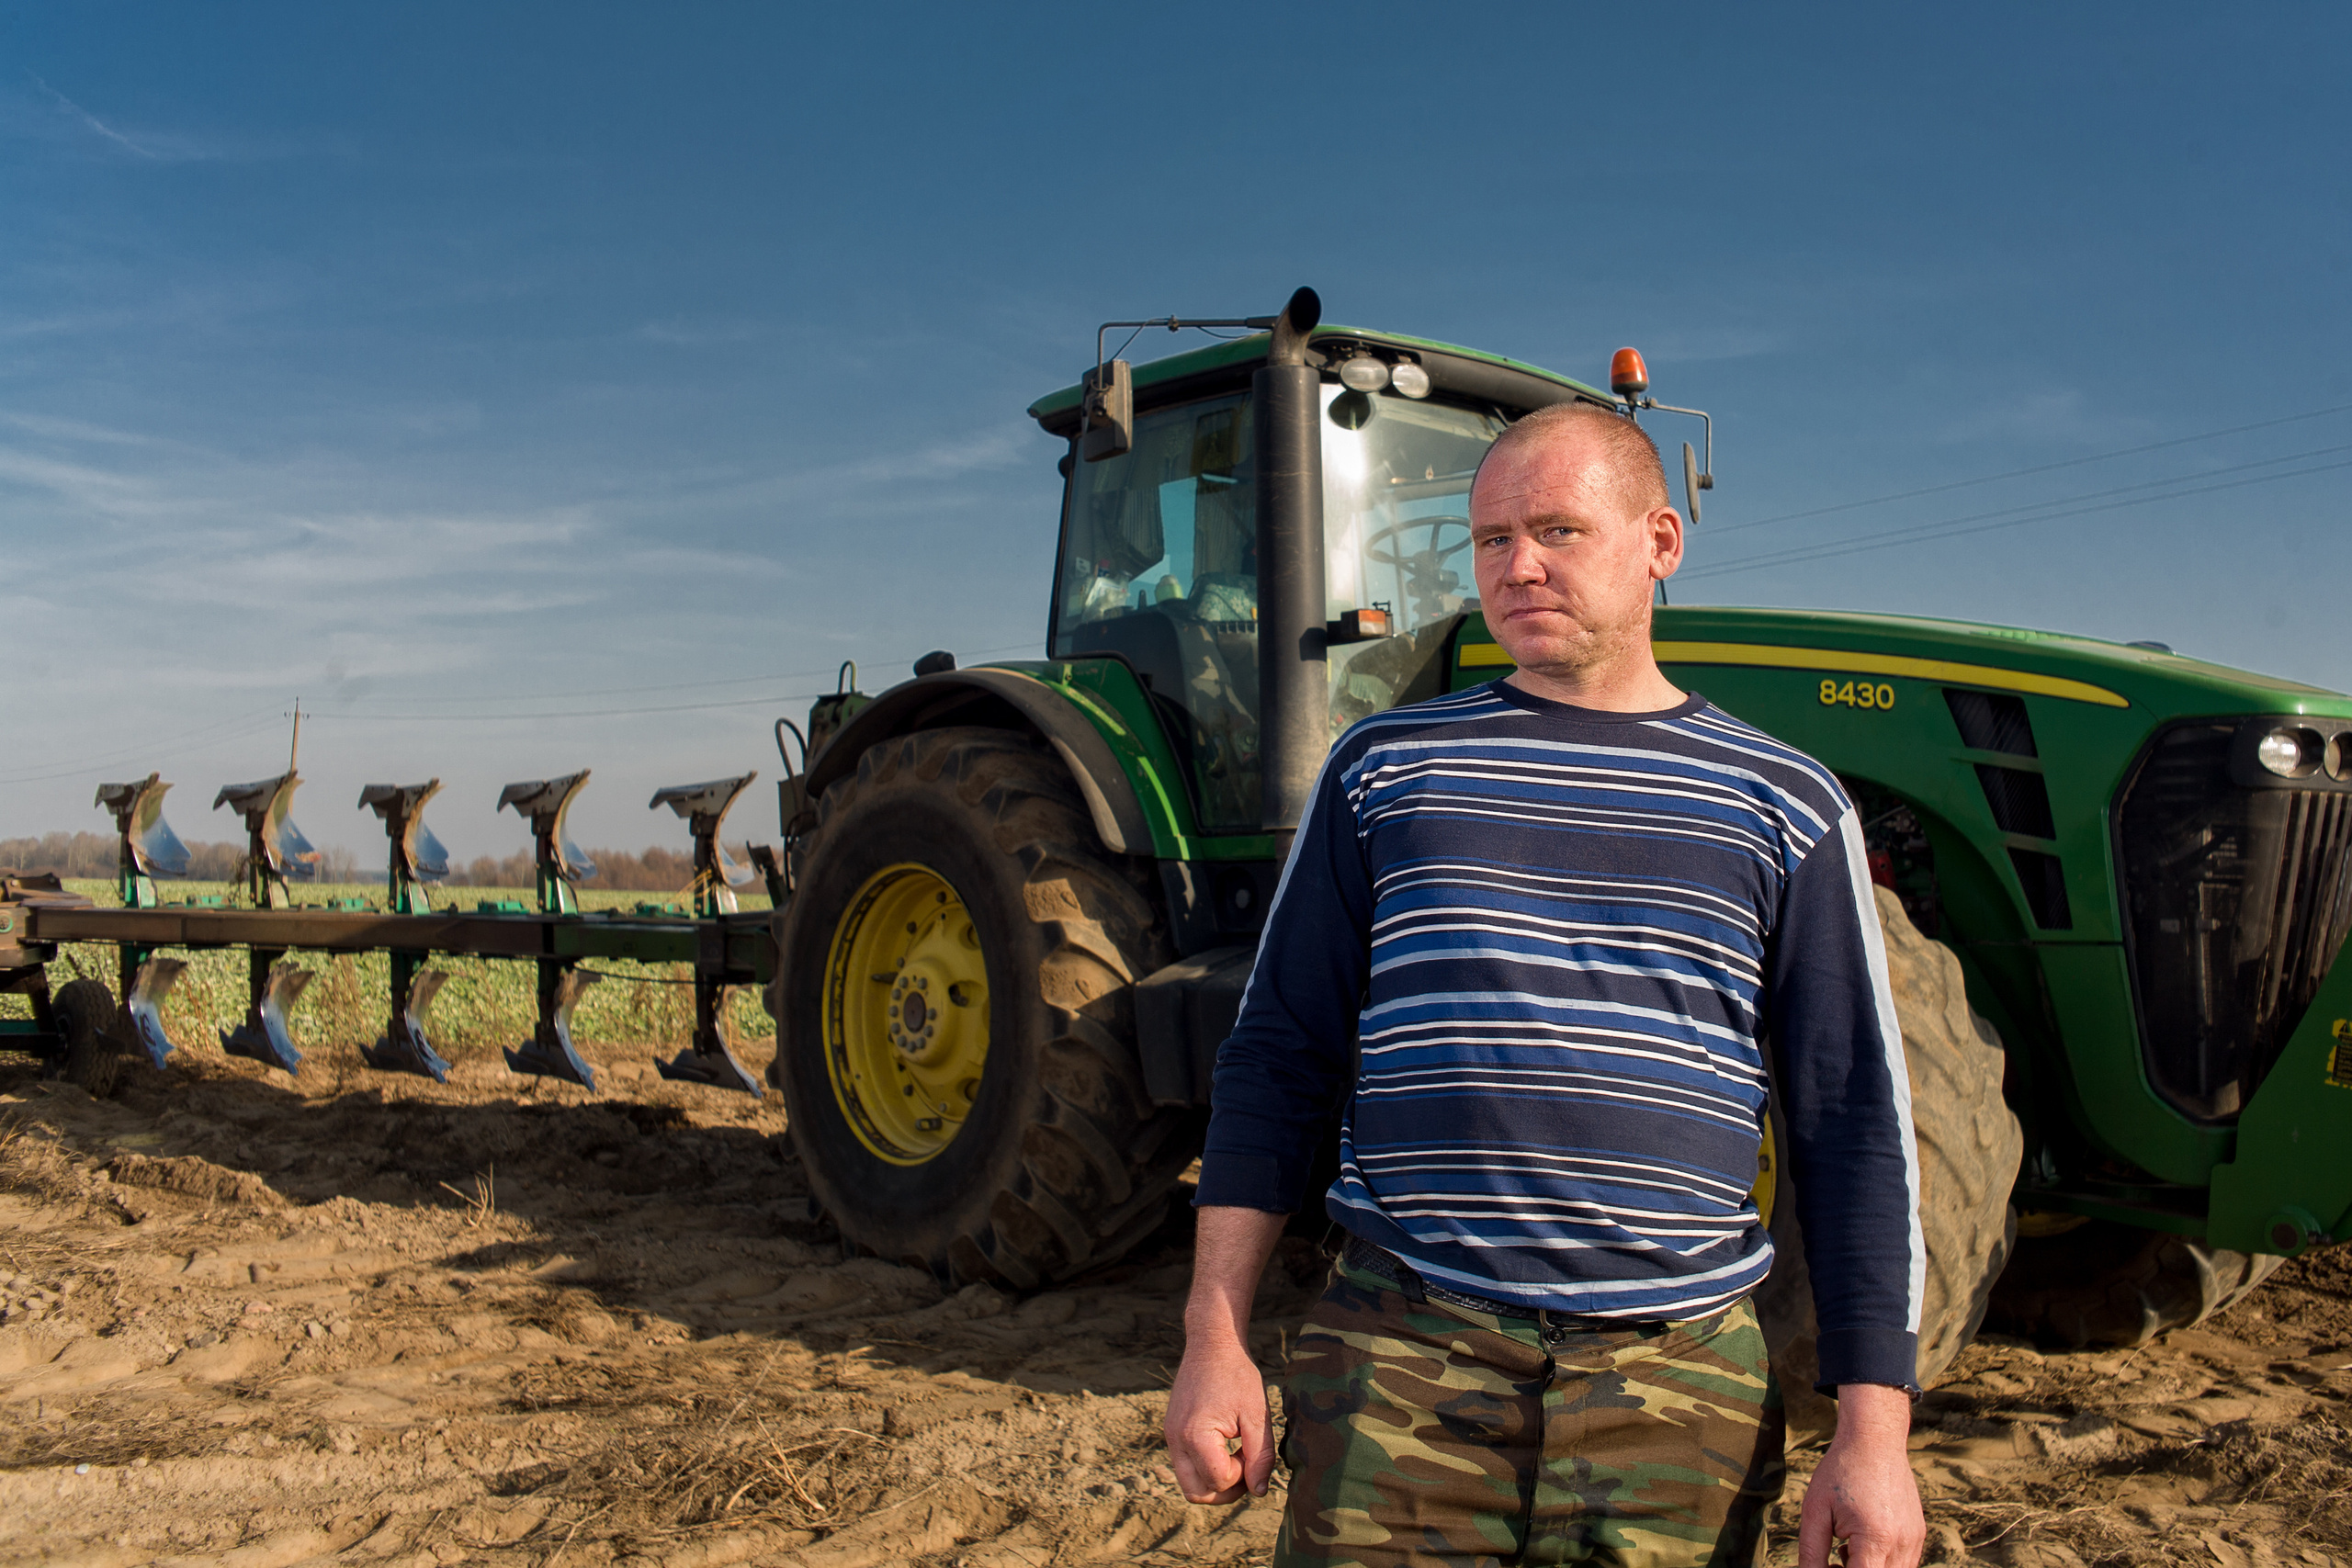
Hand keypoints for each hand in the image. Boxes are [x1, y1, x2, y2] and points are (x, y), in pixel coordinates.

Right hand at [1164, 1330, 1274, 1503]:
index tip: (1252, 1450)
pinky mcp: (1172, 1430)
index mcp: (1195, 1435)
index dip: (1242, 1476)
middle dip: (1225, 1490)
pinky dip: (1205, 1466)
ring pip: (1188, 1483)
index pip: (1218, 1481)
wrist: (1212, 1343)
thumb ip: (1260, 1457)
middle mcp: (1176, 1440)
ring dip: (1214, 1480)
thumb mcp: (1256, 1415)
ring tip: (1236, 1456)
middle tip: (1246, 1468)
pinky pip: (1186, 1464)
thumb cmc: (1237, 1375)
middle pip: (1196, 1493)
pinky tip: (1225, 1445)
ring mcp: (1170, 1436)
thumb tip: (1258, 1492)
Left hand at [1800, 1383, 1923, 1567]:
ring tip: (1846, 1545)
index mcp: (1875, 1538)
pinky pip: (1902, 1564)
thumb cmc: (1841, 1471)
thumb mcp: (1815, 1510)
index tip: (1828, 1564)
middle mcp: (1901, 1544)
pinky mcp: (1918, 1535)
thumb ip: (1812, 1551)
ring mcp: (1914, 1540)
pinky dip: (1881, 1562)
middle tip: (1833, 1558)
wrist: (1875, 1440)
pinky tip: (1862, 1540)